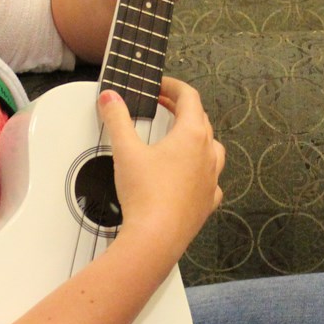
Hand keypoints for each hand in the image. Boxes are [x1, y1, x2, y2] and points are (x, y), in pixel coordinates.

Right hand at [98, 78, 224, 263]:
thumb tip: (110, 98)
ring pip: (212, 148)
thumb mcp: (125, 150)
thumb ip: (117, 119)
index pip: (190, 98)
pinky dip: (201, 170)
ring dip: (197, 137)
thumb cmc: (145, 195)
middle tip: (163, 105)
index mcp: (192, 135)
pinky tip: (190, 175)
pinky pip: (211, 179)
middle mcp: (207, 155)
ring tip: (180, 137)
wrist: (156, 238)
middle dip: (182, 108)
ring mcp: (211, 179)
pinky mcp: (207, 201)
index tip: (160, 85)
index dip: (173, 86)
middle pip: (201, 120)